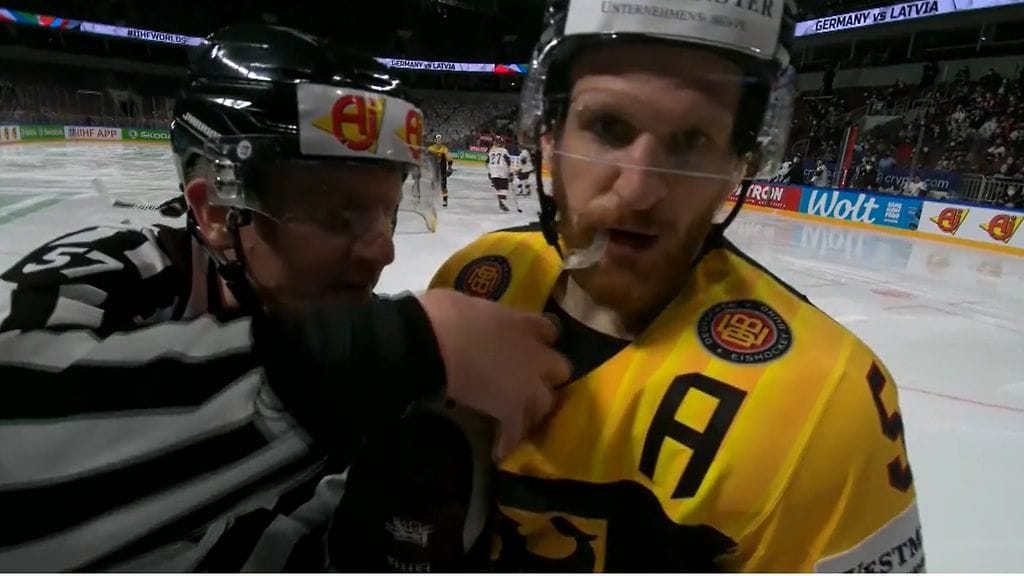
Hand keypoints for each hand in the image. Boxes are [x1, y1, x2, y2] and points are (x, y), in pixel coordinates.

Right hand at [418, 289, 570, 458]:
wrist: (432, 342)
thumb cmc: (445, 314)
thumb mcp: (473, 304)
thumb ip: (489, 318)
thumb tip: (478, 322)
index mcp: (523, 323)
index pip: (549, 330)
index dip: (541, 339)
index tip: (532, 344)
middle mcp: (534, 354)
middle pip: (560, 368)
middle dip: (547, 375)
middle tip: (528, 380)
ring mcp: (526, 384)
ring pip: (546, 402)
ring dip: (534, 407)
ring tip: (518, 415)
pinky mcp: (509, 410)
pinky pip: (515, 431)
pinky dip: (507, 441)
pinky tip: (498, 451)